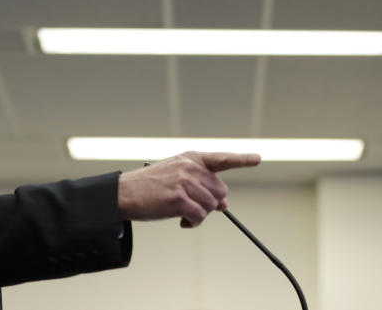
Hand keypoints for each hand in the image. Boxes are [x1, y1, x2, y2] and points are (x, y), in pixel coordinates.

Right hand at [117, 151, 260, 227]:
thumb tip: (224, 204)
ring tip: (183, 214)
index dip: (242, 160)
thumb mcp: (177, 178)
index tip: (258, 159)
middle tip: (193, 208)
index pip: (222, 159)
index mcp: (191, 158)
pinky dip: (193, 222)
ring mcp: (185, 182)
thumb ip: (201, 185)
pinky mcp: (178, 199)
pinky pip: (199, 217)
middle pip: (220, 191)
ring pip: (211, 207)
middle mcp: (190, 167)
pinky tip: (182, 221)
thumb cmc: (151, 186)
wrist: (124, 193)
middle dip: (210, 203)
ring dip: (200, 215)